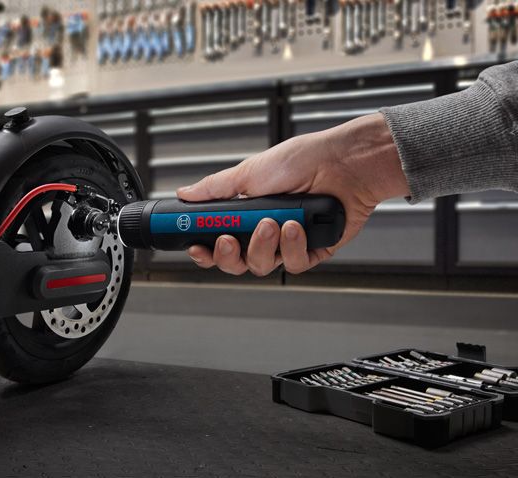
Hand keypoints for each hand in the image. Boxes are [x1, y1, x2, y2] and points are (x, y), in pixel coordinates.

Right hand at [178, 113, 408, 275]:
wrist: (344, 163)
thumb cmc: (303, 160)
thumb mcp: (249, 172)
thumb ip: (215, 189)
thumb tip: (185, 194)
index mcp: (245, 215)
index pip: (217, 243)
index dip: (205, 251)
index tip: (197, 247)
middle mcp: (264, 232)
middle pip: (236, 263)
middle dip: (229, 255)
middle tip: (229, 240)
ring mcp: (287, 243)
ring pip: (262, 265)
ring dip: (263, 246)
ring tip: (273, 222)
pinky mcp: (312, 251)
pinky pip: (293, 264)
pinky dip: (292, 247)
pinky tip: (296, 227)